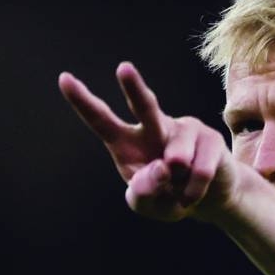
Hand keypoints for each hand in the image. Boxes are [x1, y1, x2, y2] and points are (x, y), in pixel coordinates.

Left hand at [58, 62, 233, 221]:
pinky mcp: (210, 138)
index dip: (82, 102)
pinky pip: (199, 171)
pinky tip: (195, 192)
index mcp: (127, 143)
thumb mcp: (148, 206)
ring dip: (178, 185)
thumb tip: (160, 167)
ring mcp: (183, 130)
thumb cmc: (170, 197)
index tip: (64, 79)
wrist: (210, 199)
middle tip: (123, 68)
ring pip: (177, 157)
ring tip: (180, 190)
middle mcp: (153, 128)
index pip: (101, 121)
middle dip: (134, 87)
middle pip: (144, 106)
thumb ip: (142, 194)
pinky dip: (194, 191)